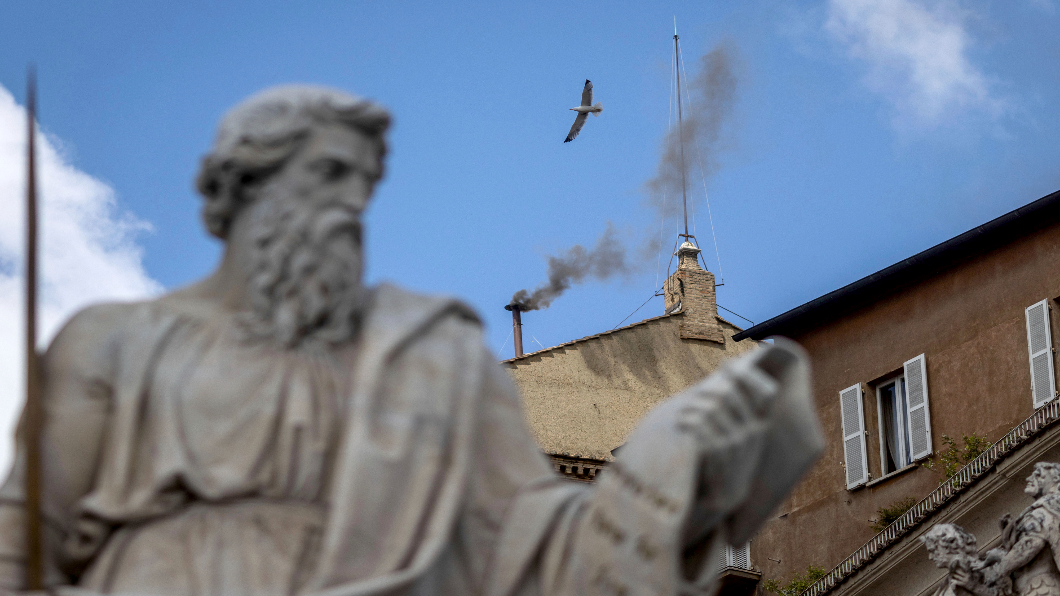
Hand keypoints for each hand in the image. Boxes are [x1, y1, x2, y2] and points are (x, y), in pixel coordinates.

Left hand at [677, 356, 776, 514]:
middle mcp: (753, 432)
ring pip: (712, 410)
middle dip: (708, 391)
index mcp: (761, 425)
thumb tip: (725, 376)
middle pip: (729, 396)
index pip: (765, 392)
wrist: (725, 495)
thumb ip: (736, 411)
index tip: (726, 364)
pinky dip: (688, 422)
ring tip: (683, 413)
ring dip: (693, 408)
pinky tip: (681, 424)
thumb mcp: (741, 435)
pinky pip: (701, 426)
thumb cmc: (729, 458)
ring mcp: (738, 442)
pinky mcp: (721, 453)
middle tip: (695, 394)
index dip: (745, 375)